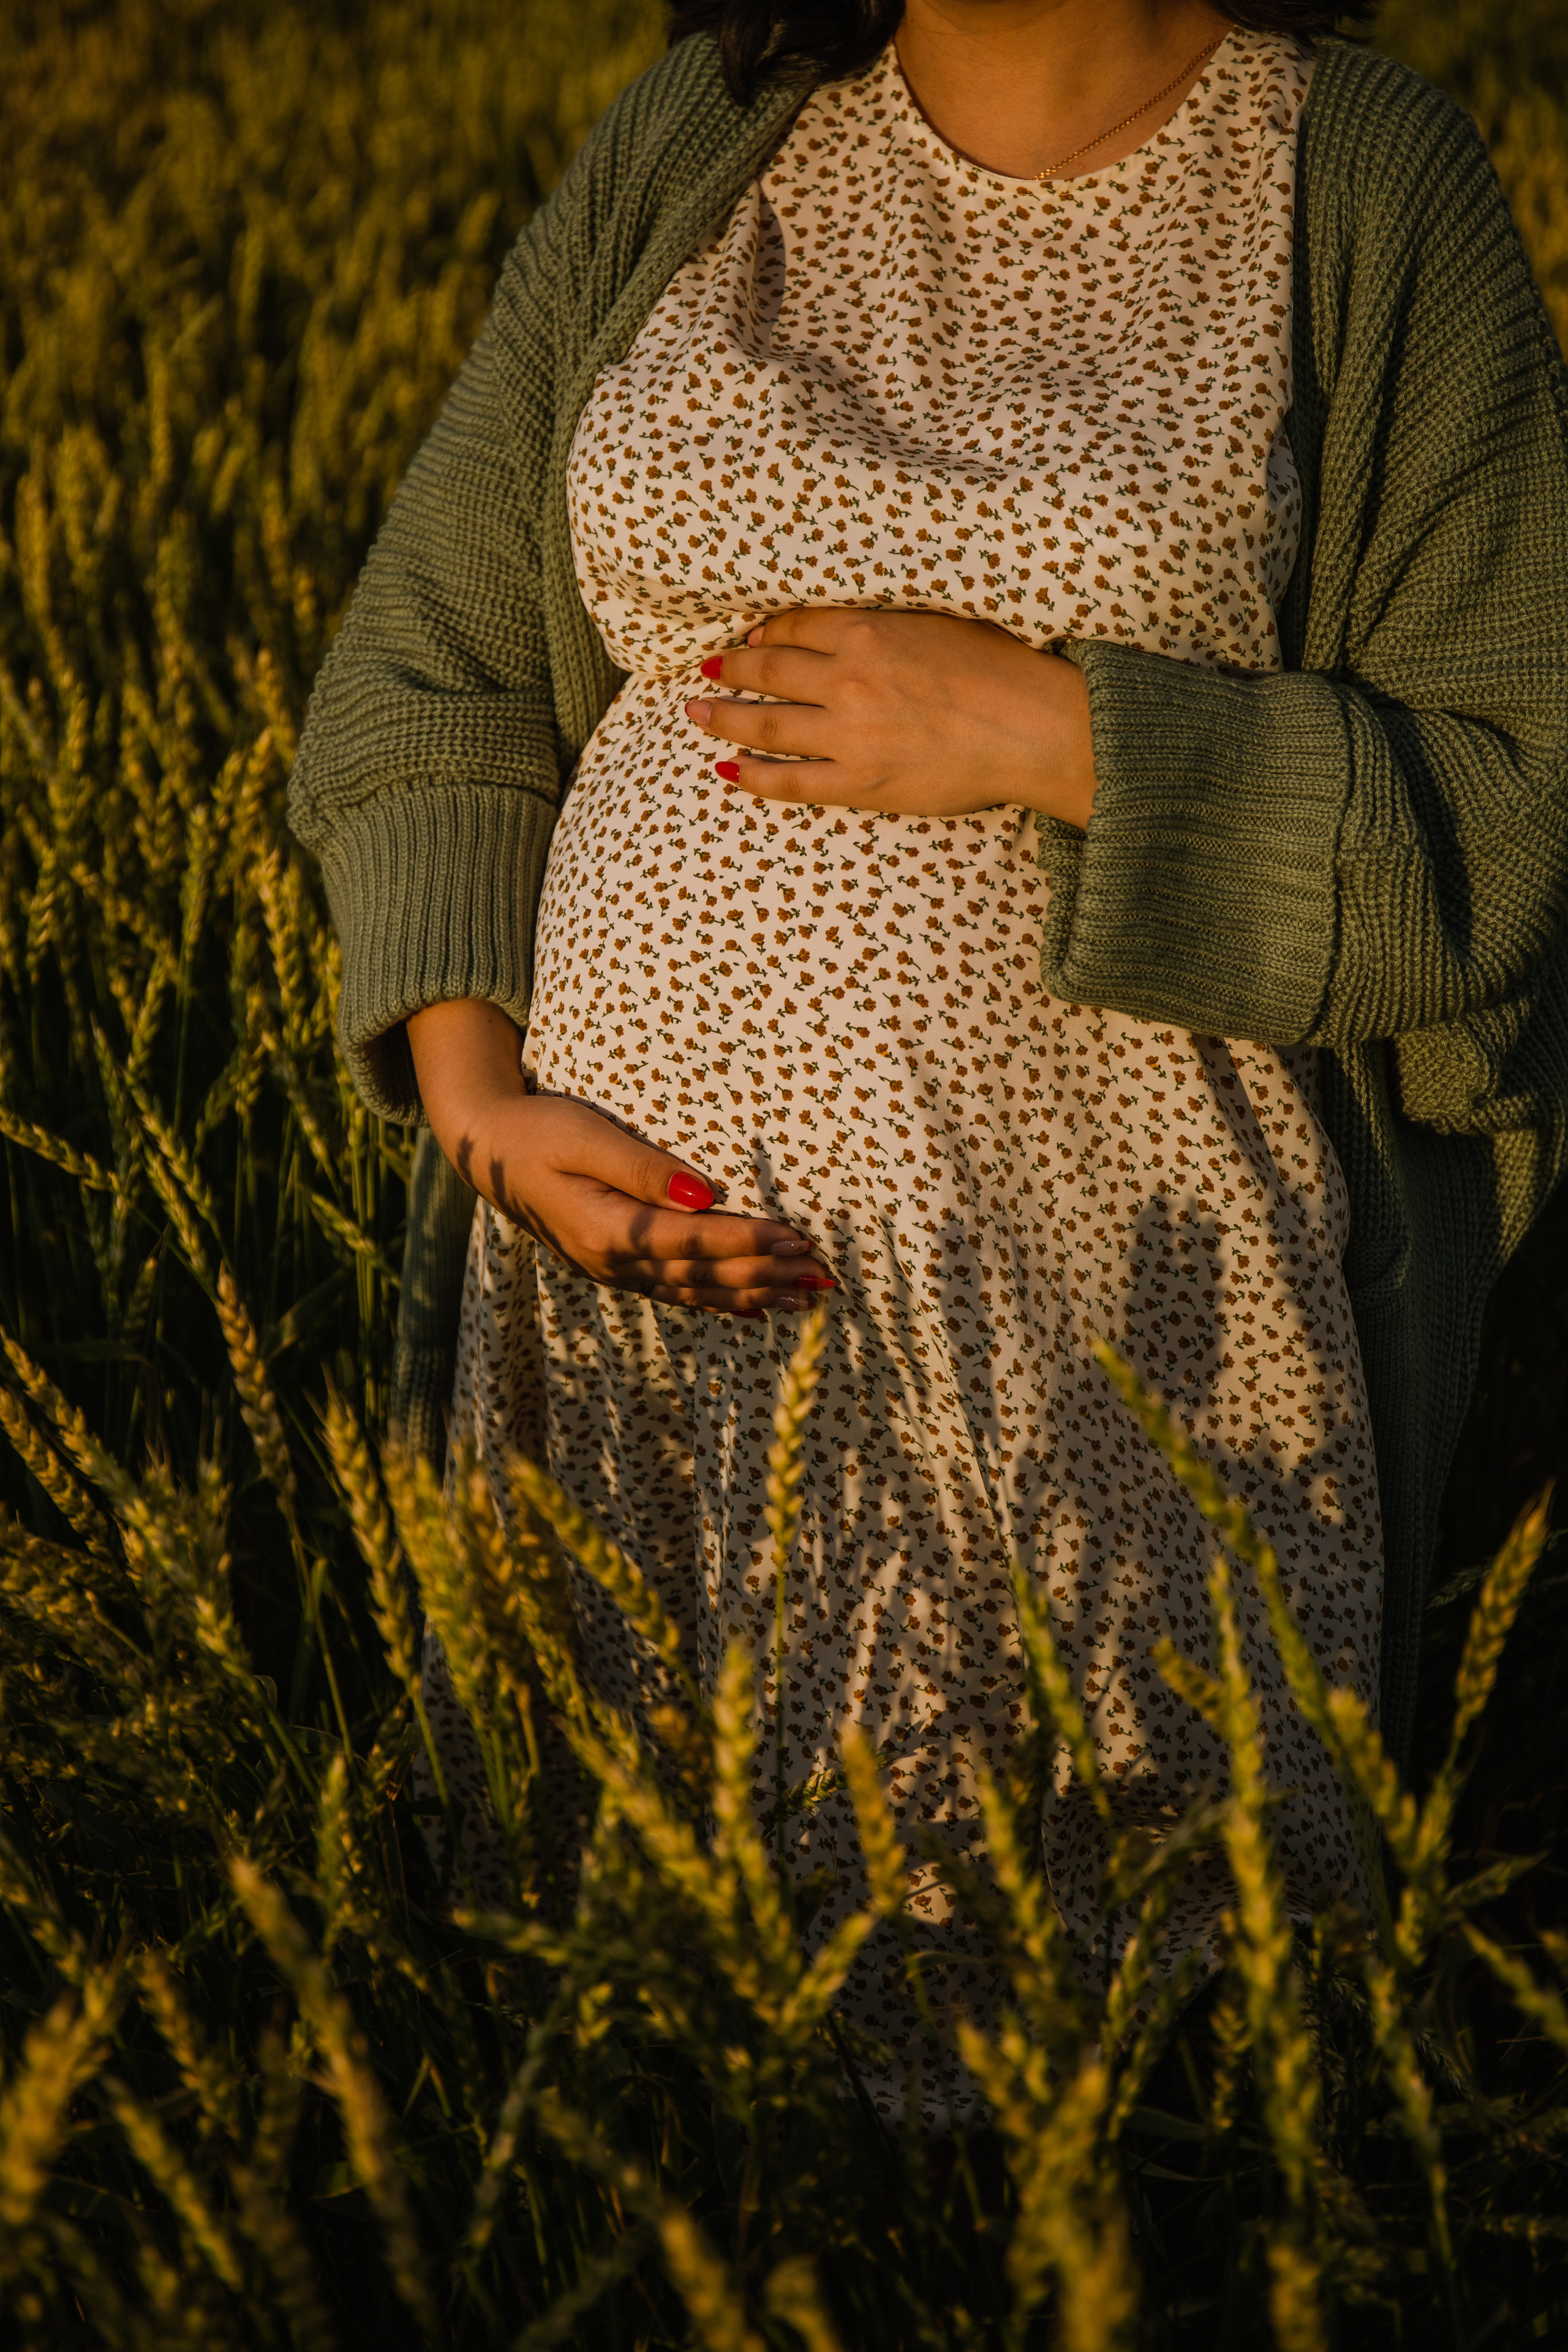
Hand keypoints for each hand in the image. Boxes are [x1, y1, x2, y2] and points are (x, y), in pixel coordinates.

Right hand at [407, 1001, 832, 1315]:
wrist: (489, 1154)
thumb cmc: (539, 1131)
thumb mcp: (586, 1136)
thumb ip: (643, 1168)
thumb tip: (703, 1194)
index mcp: (607, 1230)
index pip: (694, 1241)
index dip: (748, 1242)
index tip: (796, 1238)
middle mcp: (614, 1262)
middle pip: (704, 1275)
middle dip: (767, 1274)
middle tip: (822, 1272)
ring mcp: (614, 1272)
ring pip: (697, 1292)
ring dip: (755, 1294)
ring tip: (808, 1296)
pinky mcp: (616, 1268)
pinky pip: (678, 1294)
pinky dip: (721, 1302)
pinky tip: (757, 1309)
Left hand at [683, 608, 1097, 827]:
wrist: (1035, 728)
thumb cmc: (1005, 671)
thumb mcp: (944, 621)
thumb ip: (894, 623)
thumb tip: (857, 625)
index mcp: (870, 631)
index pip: (799, 626)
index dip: (769, 632)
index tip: (751, 638)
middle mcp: (848, 678)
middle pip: (772, 669)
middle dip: (733, 669)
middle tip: (707, 669)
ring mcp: (849, 733)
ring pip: (767, 723)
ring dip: (724, 717)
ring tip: (694, 713)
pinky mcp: (861, 781)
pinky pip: (791, 781)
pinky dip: (754, 776)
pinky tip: (726, 770)